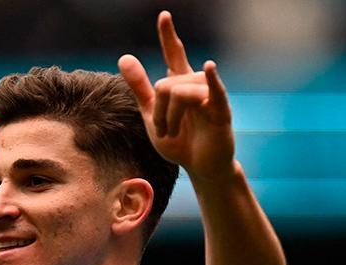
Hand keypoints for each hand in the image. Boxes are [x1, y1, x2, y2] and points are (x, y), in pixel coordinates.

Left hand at [118, 12, 235, 181]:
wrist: (199, 168)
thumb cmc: (179, 142)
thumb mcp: (152, 115)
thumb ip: (140, 87)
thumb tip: (124, 56)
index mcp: (180, 85)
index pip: (174, 55)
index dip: (168, 36)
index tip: (163, 15)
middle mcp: (196, 86)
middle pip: (166, 84)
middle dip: (159, 113)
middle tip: (163, 132)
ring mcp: (210, 97)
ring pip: (179, 92)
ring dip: (170, 118)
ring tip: (172, 134)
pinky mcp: (221, 112)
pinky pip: (214, 92)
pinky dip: (211, 80)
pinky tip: (209, 67)